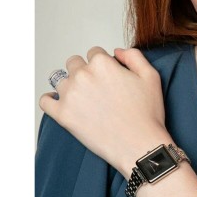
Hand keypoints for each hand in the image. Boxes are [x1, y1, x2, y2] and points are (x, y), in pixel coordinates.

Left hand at [39, 46, 172, 177]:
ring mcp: (70, 95)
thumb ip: (134, 56)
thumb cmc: (146, 114)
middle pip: (74, 63)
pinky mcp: (62, 115)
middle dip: (85, 71)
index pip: (94, 53)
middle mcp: (83, 75)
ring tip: (84, 99)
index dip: (103, 64)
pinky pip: (45, 101)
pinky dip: (51, 100)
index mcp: (103, 64)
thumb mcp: (151, 76)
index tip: (108, 77)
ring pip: (60, 79)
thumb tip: (116, 51)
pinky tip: (62, 104)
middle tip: (98, 89)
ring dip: (70, 85)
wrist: (139, 145)